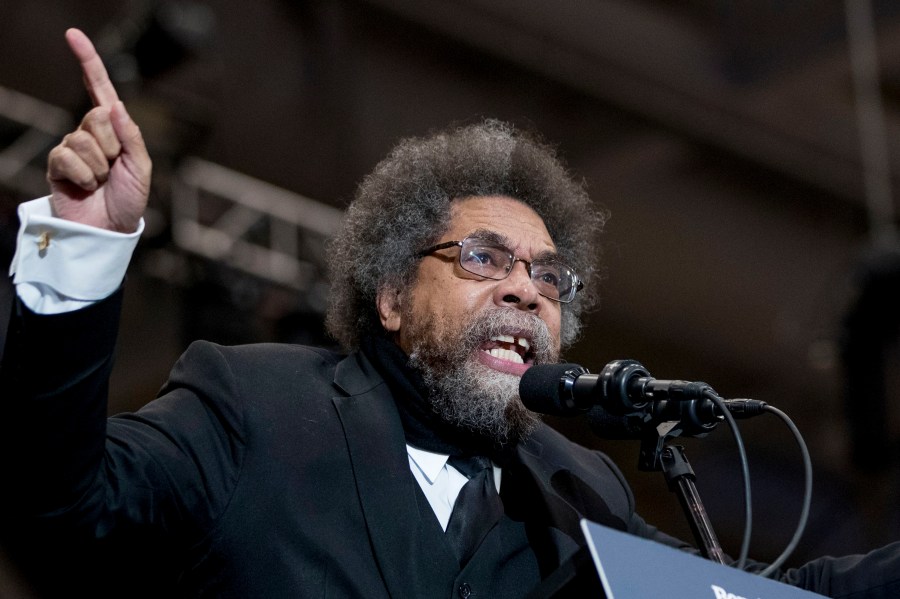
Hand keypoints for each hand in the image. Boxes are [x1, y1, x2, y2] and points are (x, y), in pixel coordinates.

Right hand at [46, 28, 151, 232]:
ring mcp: (72, 148)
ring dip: (99, 167)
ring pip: (83, 140)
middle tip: (114, 169)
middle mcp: (91, 133)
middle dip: (111, 145)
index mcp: (115, 129)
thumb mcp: (141, 168)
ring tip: (101, 182)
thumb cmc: (129, 200)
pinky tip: (86, 187)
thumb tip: (116, 107)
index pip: (100, 89)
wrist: (110, 229)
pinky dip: (83, 176)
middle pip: (97, 117)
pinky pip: (67, 156)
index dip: (88, 62)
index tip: (72, 35)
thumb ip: (132, 137)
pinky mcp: (57, 164)